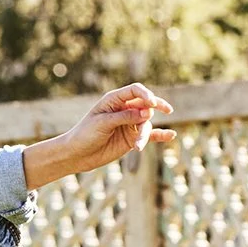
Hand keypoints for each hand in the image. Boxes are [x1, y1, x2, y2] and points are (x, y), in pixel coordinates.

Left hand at [22, 83, 174, 188]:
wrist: (76, 155)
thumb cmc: (85, 135)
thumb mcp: (103, 123)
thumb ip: (124, 117)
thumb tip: (147, 113)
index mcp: (115, 100)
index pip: (136, 91)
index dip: (146, 94)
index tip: (152, 103)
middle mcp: (125, 109)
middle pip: (145, 106)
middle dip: (152, 110)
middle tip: (165, 111)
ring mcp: (129, 124)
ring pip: (146, 124)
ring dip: (144, 134)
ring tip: (137, 146)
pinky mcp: (132, 139)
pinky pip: (149, 135)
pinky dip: (160, 135)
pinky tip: (171, 136)